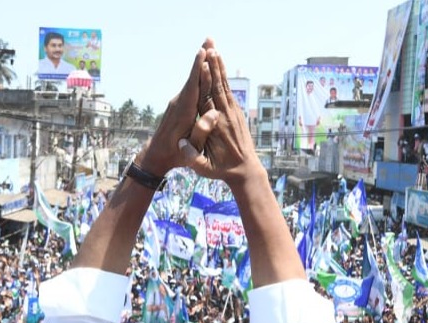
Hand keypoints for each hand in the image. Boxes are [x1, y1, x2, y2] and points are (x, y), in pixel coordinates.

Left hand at [139, 45, 214, 177]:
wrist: (158, 154)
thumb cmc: (176, 154)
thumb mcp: (190, 148)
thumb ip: (202, 131)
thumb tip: (214, 114)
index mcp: (184, 112)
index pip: (193, 86)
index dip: (198, 69)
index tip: (204, 53)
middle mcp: (180, 103)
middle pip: (193, 77)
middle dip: (201, 58)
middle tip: (209, 39)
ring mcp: (179, 102)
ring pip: (192, 79)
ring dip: (201, 62)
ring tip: (209, 45)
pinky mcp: (180, 104)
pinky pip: (192, 86)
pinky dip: (199, 74)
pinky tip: (204, 66)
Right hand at [180, 42, 262, 186]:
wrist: (245, 171)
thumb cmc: (221, 170)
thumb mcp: (204, 168)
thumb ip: (193, 156)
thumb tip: (182, 144)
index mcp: (215, 127)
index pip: (207, 100)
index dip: (205, 82)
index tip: (202, 66)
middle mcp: (225, 117)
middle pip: (218, 87)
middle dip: (214, 68)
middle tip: (209, 48)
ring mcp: (234, 115)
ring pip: (225, 87)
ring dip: (220, 69)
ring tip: (215, 51)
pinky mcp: (237, 115)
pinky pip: (230, 92)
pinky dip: (225, 79)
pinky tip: (221, 69)